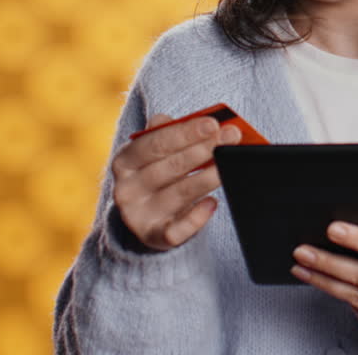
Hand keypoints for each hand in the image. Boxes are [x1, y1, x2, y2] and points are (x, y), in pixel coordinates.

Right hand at [110, 113, 241, 249]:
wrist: (146, 217)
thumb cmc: (159, 173)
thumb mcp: (156, 151)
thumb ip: (170, 132)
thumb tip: (194, 120)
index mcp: (125, 160)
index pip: (156, 142)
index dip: (186, 132)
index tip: (213, 123)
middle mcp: (127, 188)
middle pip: (170, 166)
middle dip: (203, 149)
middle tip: (231, 138)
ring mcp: (138, 214)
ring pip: (179, 194)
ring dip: (207, 177)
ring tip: (228, 165)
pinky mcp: (153, 236)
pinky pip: (177, 230)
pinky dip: (196, 217)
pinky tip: (212, 203)